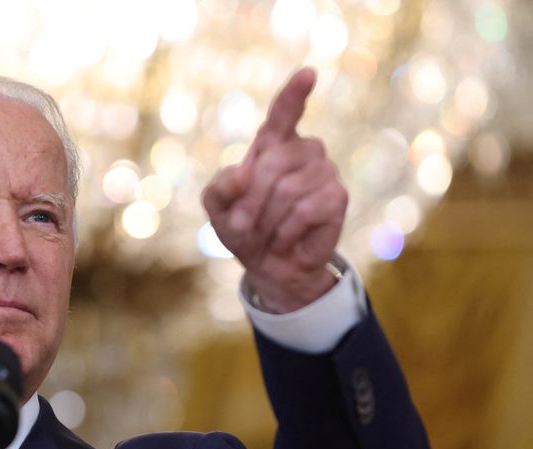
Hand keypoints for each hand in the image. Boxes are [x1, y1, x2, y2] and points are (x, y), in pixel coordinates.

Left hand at [202, 68, 347, 313]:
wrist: (269, 265)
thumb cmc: (244, 228)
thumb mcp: (218, 209)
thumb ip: (219, 188)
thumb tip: (241, 174)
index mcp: (274, 143)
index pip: (285, 111)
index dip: (295, 92)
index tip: (308, 74)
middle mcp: (304, 150)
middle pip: (271, 163)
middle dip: (249, 200)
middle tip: (241, 226)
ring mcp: (325, 171)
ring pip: (288, 190)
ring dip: (267, 220)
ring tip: (267, 233)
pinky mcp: (338, 197)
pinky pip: (306, 210)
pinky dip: (286, 231)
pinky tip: (286, 239)